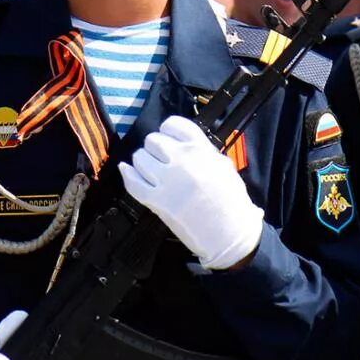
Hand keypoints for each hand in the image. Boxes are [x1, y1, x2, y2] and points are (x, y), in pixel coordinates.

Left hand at [119, 116, 262, 270]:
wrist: (229, 233)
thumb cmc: (232, 201)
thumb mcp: (223, 166)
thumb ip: (203, 153)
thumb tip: (184, 147)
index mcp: (200, 149)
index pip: (173, 125)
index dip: (167, 131)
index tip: (168, 140)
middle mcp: (181, 159)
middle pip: (153, 140)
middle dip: (154, 148)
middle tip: (159, 159)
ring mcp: (167, 180)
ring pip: (140, 158)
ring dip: (142, 162)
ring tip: (149, 170)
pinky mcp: (157, 201)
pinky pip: (133, 183)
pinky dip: (127, 175)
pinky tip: (126, 170)